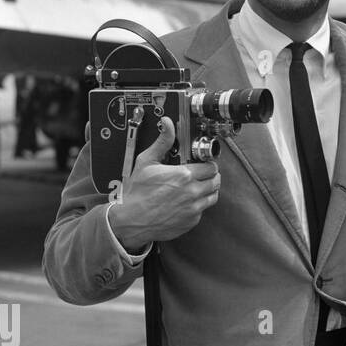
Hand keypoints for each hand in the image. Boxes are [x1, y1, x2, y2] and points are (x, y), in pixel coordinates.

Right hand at [107, 115, 219, 252]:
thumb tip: (168, 124)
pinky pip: (203, 210)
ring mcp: (193, 208)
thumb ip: (162, 142)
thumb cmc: (136, 193)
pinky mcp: (191, 221)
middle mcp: (192, 192)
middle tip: (201, 175)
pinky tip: (186, 202)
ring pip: (213, 196)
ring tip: (196, 187)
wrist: (130, 221)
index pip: (211, 166)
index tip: (202, 164)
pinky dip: (198, 205)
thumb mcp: (146, 162)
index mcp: (184, 175)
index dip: (207, 164)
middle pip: (216, 181)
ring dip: (208, 190)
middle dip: (210, 176)